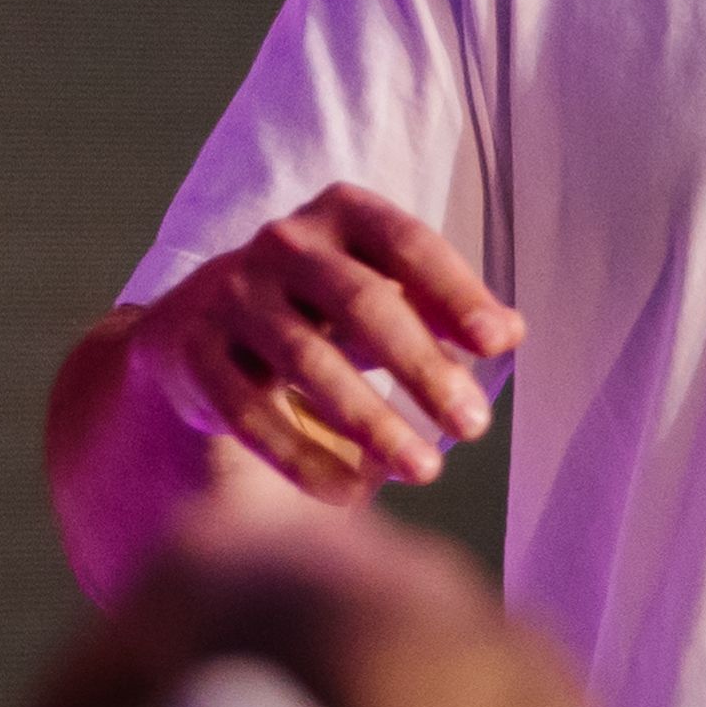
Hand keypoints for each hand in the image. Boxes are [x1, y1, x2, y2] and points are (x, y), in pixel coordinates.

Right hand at [118, 189, 522, 500]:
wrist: (197, 324)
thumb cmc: (322, 307)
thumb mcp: (384, 290)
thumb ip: (445, 308)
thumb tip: (510, 332)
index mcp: (342, 213)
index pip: (408, 244)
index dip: (455, 291)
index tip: (498, 343)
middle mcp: (284, 243)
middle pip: (363, 303)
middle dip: (423, 367)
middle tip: (476, 426)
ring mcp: (232, 294)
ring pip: (308, 361)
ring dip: (372, 421)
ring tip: (425, 469)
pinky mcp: (196, 351)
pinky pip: (252, 411)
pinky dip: (303, 457)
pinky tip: (351, 493)